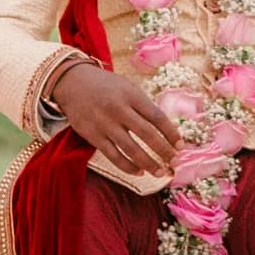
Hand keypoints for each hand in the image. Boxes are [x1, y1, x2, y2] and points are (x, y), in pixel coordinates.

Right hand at [51, 59, 179, 177]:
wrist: (73, 83)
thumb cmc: (107, 86)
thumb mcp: (128, 87)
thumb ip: (143, 105)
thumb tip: (166, 129)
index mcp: (132, 95)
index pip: (157, 116)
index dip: (171, 133)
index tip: (181, 145)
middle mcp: (119, 110)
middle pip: (147, 134)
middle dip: (164, 150)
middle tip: (175, 161)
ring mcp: (105, 124)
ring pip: (131, 149)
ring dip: (148, 163)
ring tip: (160, 172)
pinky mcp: (93, 136)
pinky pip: (113, 156)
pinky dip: (128, 166)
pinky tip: (140, 172)